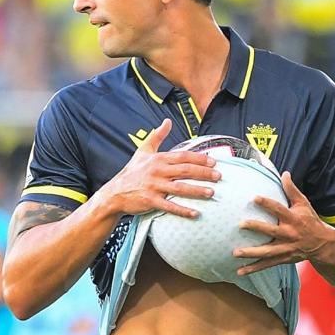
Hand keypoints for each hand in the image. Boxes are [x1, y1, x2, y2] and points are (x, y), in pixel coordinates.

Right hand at [94, 119, 217, 218]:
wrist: (114, 192)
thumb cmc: (131, 172)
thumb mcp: (143, 150)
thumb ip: (157, 136)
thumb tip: (167, 121)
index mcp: (158, 159)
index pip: (182, 156)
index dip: (199, 159)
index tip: (213, 162)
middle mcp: (157, 171)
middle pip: (185, 171)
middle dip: (203, 173)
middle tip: (219, 176)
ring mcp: (154, 186)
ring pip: (180, 188)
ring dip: (197, 191)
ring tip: (211, 193)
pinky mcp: (150, 200)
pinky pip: (169, 206)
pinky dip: (183, 210)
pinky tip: (195, 214)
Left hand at [233, 171, 334, 274]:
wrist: (323, 244)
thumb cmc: (310, 220)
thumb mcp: (304, 204)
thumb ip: (292, 190)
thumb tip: (284, 173)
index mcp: (293, 219)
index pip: (279, 209)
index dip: (267, 203)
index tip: (254, 198)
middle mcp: (289, 234)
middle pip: (271, 231)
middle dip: (257, 228)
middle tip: (241, 224)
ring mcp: (286, 248)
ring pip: (267, 252)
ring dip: (251, 253)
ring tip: (235, 252)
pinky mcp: (283, 258)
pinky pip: (266, 265)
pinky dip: (253, 269)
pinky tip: (239, 271)